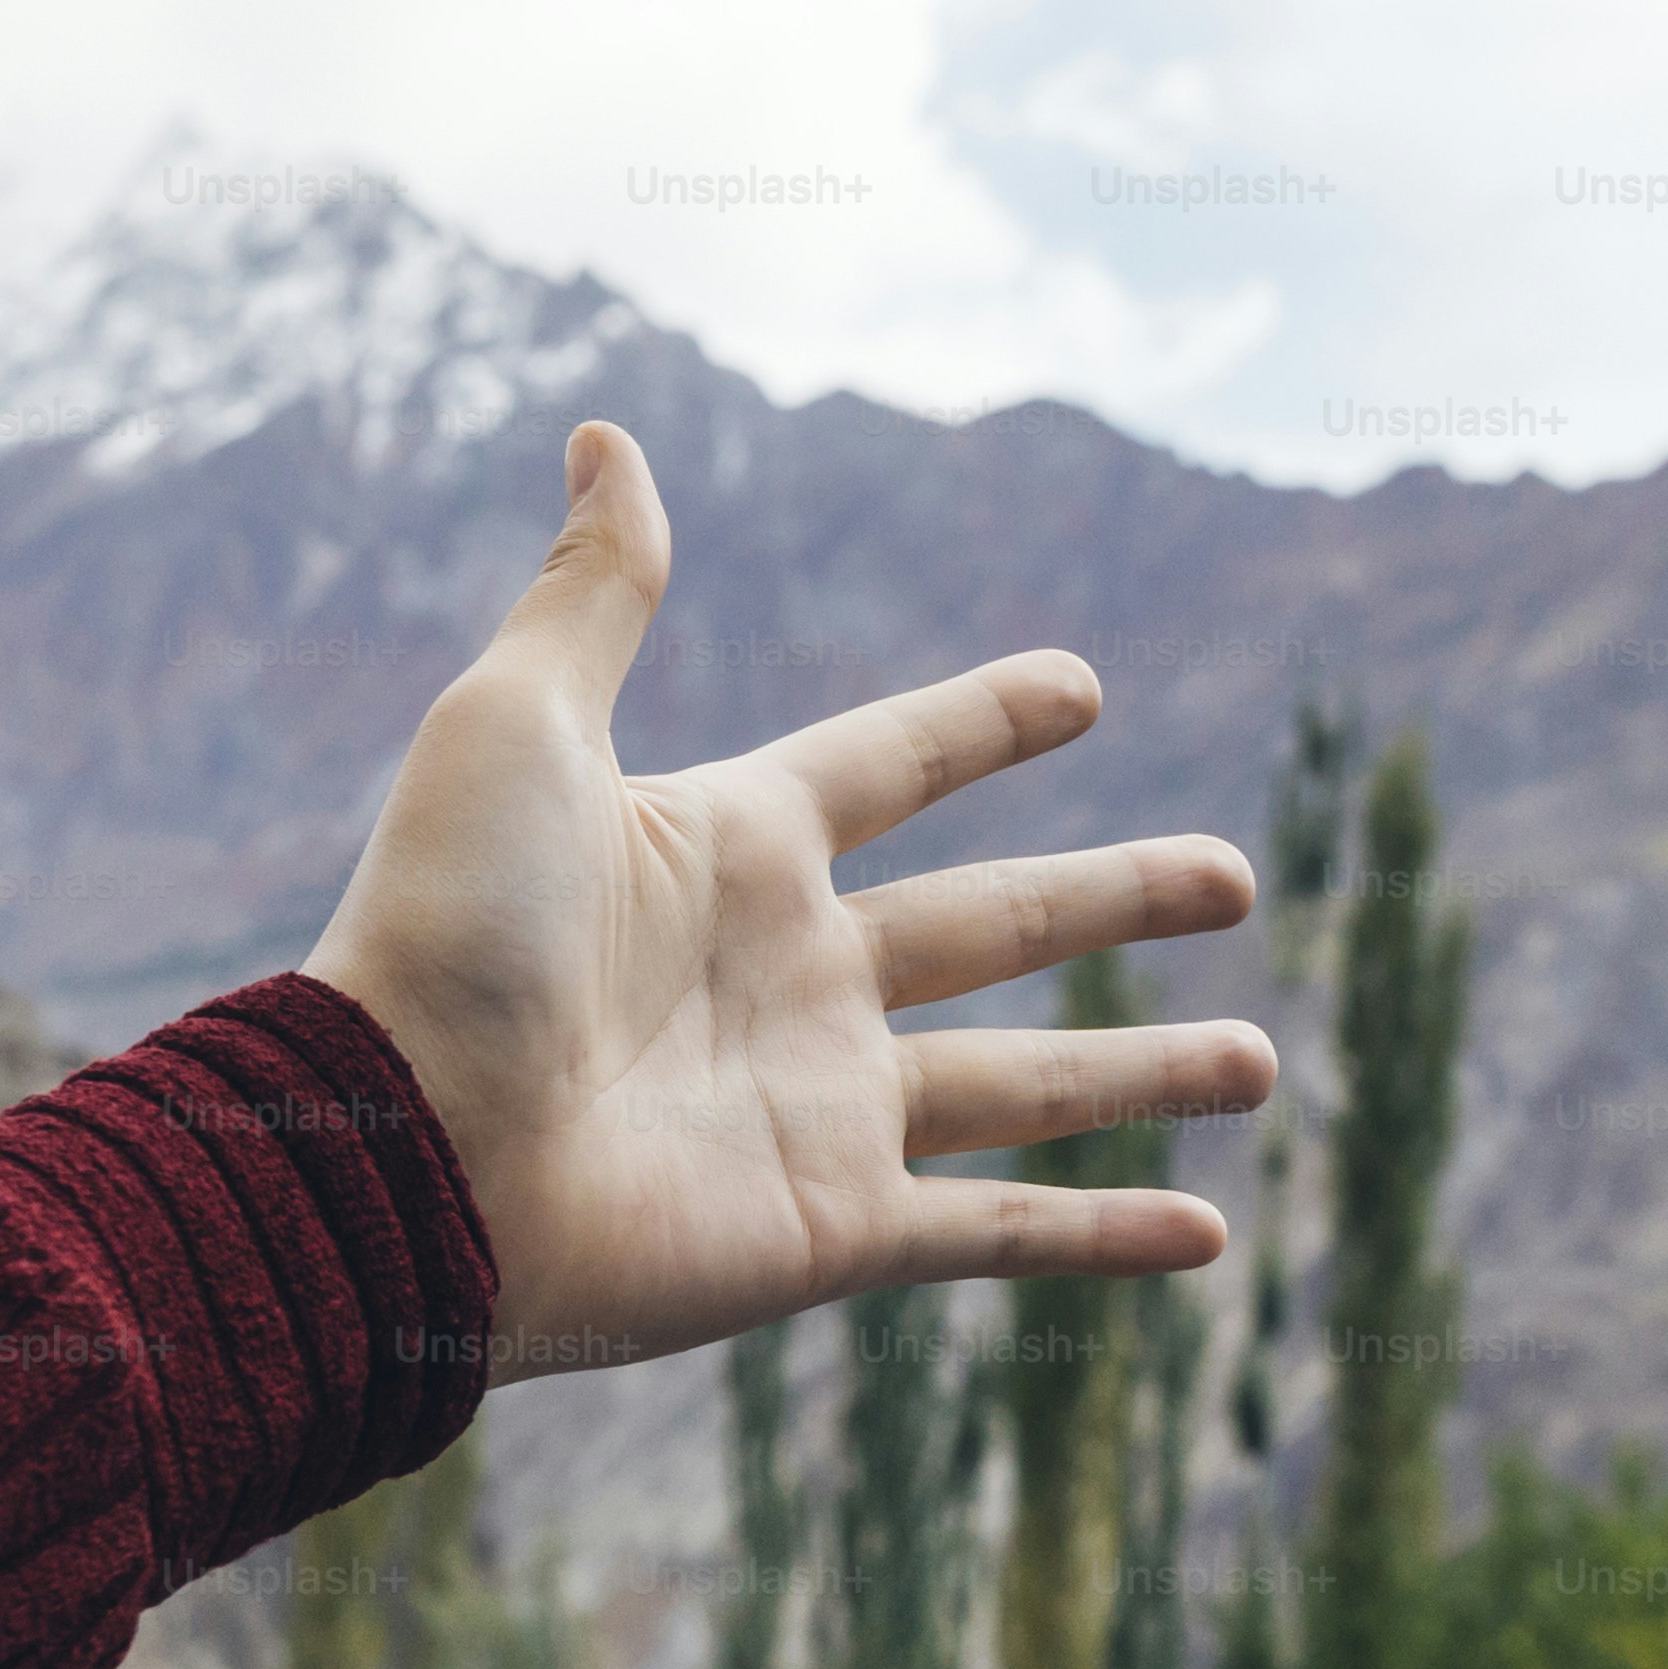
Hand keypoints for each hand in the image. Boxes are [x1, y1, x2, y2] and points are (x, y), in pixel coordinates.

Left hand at [305, 421, 1277, 1379]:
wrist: (400, 1149)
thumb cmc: (441, 932)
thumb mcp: (516, 723)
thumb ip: (593, 590)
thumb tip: (607, 432)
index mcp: (731, 848)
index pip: (889, 765)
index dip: (982, 723)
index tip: (1080, 685)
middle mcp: (793, 976)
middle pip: (998, 922)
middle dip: (1119, 896)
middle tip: (1234, 873)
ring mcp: (822, 1107)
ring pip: (1030, 1081)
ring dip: (1151, 1071)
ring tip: (1267, 1059)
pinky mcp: (834, 1227)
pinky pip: (1000, 1232)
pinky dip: (1107, 1235)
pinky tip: (1207, 1236)